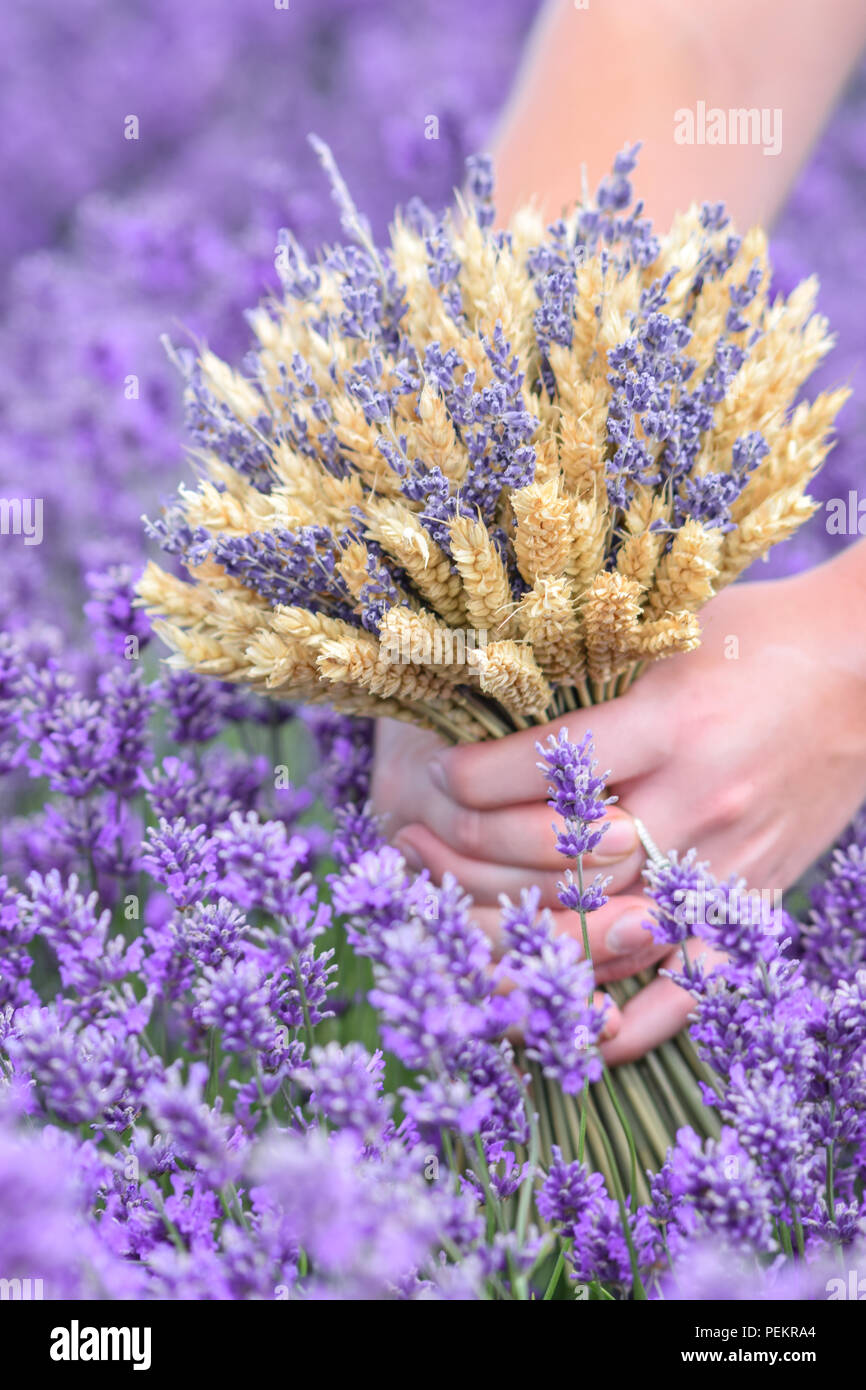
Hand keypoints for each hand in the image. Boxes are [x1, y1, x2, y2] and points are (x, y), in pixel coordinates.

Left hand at [370, 546, 865, 1061]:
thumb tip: (485, 696)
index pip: (547, 768)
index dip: (475, 777)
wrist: (864, 671)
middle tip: (414, 847)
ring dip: (525, 943)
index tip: (437, 772)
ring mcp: (728, 861)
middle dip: (472, 860)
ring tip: (451, 932)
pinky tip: (577, 1031)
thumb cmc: (756, 638)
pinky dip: (636, 1019)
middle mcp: (698, 800)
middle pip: (565, 861)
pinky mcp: (754, 896)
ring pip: (611, 932)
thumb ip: (589, 674)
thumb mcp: (667, 632)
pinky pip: (693, 980)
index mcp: (672, 722)